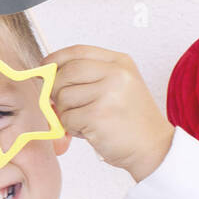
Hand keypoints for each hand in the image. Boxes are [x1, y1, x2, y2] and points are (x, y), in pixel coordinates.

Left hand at [49, 45, 174, 180]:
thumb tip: (48, 78)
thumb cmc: (131, 121)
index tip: (45, 68)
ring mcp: (107, 94)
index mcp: (120, 63)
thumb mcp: (118, 87)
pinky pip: (66, 119)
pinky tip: (90, 131)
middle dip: (56, 91)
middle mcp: (116, 74)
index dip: (56, 59)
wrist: (154, 147)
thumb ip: (89, 77)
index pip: (78, 51)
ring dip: (66, 113)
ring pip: (62, 97)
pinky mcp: (98, 116)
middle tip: (65, 104)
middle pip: (65, 73)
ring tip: (86, 121)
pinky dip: (72, 128)